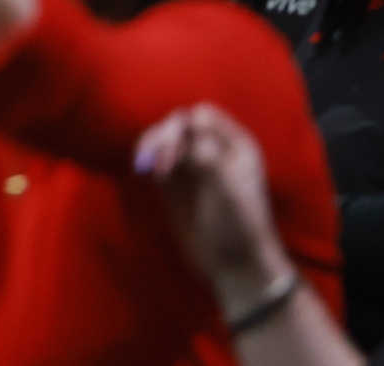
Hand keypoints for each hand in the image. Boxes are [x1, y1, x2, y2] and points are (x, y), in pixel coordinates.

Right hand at [136, 104, 295, 316]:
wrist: (236, 266)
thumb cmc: (240, 226)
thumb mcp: (229, 190)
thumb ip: (208, 156)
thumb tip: (187, 131)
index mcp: (235, 145)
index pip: (203, 116)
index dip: (185, 126)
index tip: (177, 149)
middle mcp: (212, 151)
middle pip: (180, 126)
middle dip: (164, 137)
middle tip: (154, 160)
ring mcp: (193, 168)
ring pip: (165, 141)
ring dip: (152, 147)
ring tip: (143, 164)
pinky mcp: (175, 186)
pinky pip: (157, 161)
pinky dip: (147, 160)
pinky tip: (142, 169)